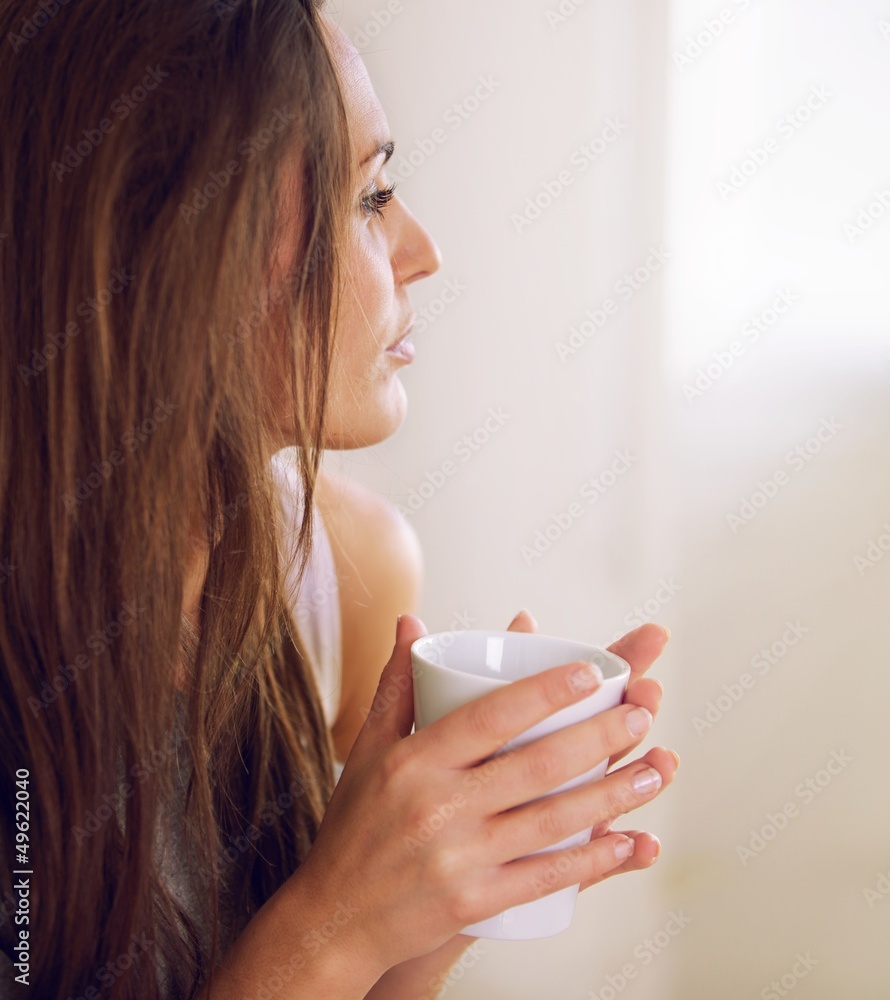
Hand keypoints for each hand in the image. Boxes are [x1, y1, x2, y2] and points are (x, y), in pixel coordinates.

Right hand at [291, 610, 677, 980]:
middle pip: (536, 766)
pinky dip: (595, 860)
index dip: (546, 691)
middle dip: (600, 737)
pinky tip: (631, 843)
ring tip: (655, 770)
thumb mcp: (367, 750)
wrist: (333, 919)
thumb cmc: (355, 825)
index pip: (490, 716)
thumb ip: (396, 685)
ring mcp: (460, 859)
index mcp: (414, 762)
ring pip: (553, 821)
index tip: (593, 672)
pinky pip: (547, 877)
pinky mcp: (475, 904)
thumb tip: (411, 620)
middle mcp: (438, 807)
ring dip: (613, 795)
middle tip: (642, 712)